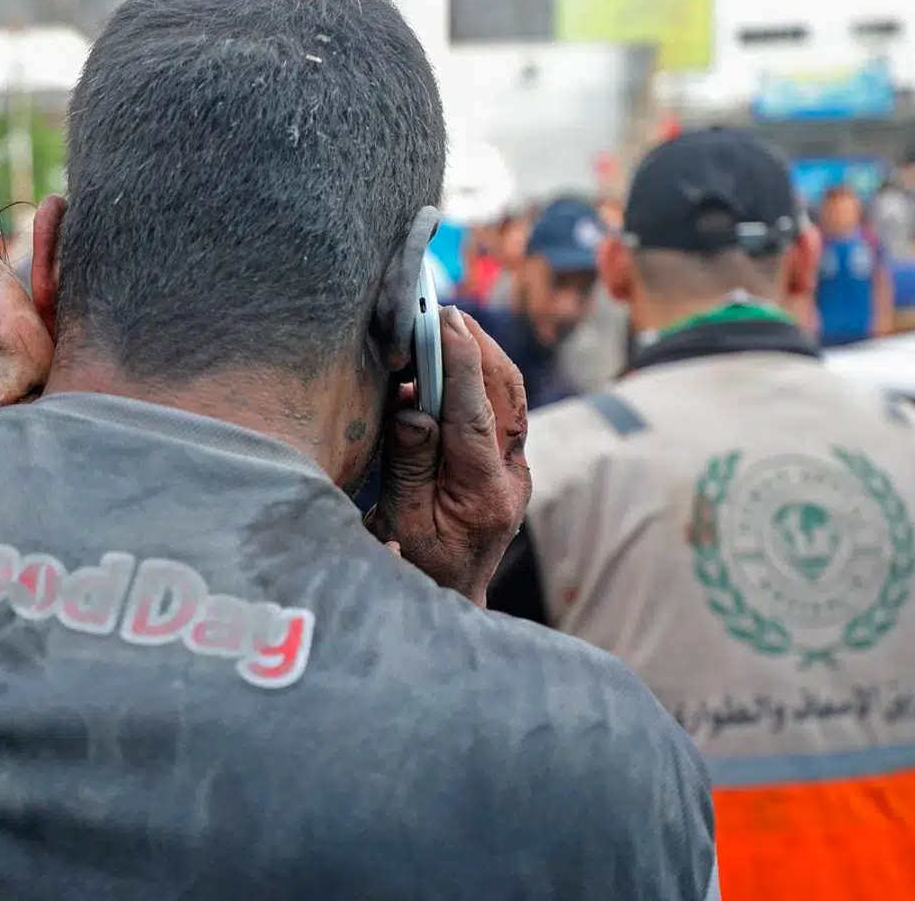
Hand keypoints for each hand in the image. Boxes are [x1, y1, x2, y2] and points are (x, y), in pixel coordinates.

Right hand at [369, 307, 531, 603]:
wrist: (449, 605)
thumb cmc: (416, 569)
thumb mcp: (400, 522)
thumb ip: (409, 463)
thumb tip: (412, 405)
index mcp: (484, 494)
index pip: (474, 413)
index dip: (460, 362)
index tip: (444, 320)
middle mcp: (510, 478)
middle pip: (505, 395)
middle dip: (478, 347)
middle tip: (445, 310)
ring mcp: (514, 473)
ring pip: (509, 399)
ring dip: (483, 358)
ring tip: (451, 325)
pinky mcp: (506, 468)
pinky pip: (501, 412)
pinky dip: (480, 380)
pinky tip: (454, 361)